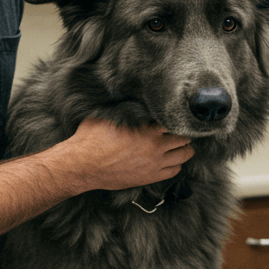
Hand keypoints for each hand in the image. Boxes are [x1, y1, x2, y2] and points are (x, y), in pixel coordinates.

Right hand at [64, 117, 193, 191]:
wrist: (83, 165)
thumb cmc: (91, 139)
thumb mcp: (107, 115)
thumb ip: (123, 106)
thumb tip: (125, 91)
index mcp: (148, 129)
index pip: (174, 120)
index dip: (175, 117)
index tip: (174, 115)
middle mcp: (155, 146)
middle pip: (185, 137)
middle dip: (183, 132)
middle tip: (179, 130)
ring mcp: (155, 164)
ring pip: (185, 155)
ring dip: (185, 148)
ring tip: (180, 144)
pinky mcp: (150, 177)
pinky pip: (175, 171)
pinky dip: (177, 164)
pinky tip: (171, 159)